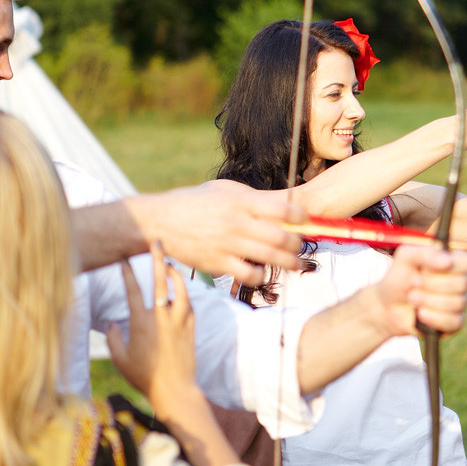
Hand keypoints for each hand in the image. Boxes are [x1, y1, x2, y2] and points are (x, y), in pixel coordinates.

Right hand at [107, 243, 197, 422]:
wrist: (175, 390)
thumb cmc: (144, 377)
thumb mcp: (120, 359)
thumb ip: (114, 338)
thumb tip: (114, 323)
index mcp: (141, 322)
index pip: (133, 290)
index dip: (128, 273)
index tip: (124, 258)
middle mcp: (162, 317)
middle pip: (160, 280)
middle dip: (157, 258)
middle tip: (156, 241)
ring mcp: (179, 321)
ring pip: (181, 289)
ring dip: (175, 274)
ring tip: (169, 264)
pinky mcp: (191, 328)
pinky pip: (190, 304)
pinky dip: (185, 295)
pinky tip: (180, 292)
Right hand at [135, 183, 304, 285]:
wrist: (161, 221)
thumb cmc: (194, 202)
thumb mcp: (223, 190)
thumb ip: (251, 197)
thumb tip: (281, 202)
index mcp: (241, 201)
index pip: (283, 209)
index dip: (300, 217)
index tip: (305, 221)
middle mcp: (238, 222)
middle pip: (282, 237)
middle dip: (297, 244)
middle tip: (300, 246)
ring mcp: (228, 244)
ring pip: (271, 257)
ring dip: (289, 263)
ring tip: (296, 264)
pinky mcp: (218, 263)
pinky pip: (250, 274)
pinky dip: (262, 275)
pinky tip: (263, 272)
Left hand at [377, 245, 466, 336]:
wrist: (388, 306)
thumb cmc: (399, 277)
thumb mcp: (405, 258)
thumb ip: (425, 253)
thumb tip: (447, 261)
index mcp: (452, 261)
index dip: (451, 266)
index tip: (428, 268)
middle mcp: (459, 282)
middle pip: (462, 283)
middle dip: (432, 284)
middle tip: (413, 282)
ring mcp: (459, 303)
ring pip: (457, 303)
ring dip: (429, 301)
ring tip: (412, 297)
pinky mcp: (454, 323)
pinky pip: (454, 322)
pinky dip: (434, 318)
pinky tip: (420, 314)